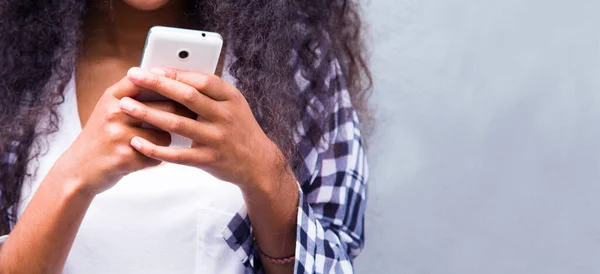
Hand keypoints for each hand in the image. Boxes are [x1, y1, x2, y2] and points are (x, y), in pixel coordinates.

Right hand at [53, 76, 192, 194]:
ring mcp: (119, 135)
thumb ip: (135, 94)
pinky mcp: (124, 158)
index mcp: (114, 96)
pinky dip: (155, 160)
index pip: (150, 81)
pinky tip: (143, 158)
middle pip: (167, 107)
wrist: (79, 168)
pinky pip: (157, 156)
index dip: (172, 85)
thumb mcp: (111, 108)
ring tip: (154, 144)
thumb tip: (172, 82)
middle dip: (183, 116)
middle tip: (189, 120)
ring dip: (166, 142)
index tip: (188, 90)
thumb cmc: (102, 136)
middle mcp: (115, 112)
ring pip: (165, 135)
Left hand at [120, 67, 286, 190]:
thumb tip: (174, 76)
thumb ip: (209, 92)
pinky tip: (137, 141)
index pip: (201, 80)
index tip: (152, 68)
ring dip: (148, 113)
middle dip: (157, 85)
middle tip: (133, 76)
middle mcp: (224, 116)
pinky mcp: (208, 160)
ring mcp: (216, 139)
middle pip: (186, 97)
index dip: (175, 73)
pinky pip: (176, 154)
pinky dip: (155, 148)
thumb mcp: (232, 105)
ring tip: (125, 105)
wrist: (258, 163)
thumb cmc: (239, 129)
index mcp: (230, 98)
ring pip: (177, 124)